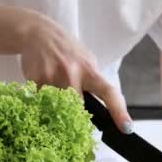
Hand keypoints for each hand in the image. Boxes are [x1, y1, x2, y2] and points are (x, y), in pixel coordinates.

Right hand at [20, 15, 132, 132]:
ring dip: (56, 104)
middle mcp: (73, 73)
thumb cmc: (67, 50)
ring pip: (57, 107)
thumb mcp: (86, 60)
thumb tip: (102, 107)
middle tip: (69, 108)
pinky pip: (40, 100)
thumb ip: (93, 82)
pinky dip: (42, 98)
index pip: (109, 92)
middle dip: (75, 113)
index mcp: (90, 70)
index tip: (126, 127)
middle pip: (78, 108)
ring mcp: (53, 76)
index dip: (119, 111)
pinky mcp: (35, 79)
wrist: (39, 33)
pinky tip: (42, 82)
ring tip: (53, 86)